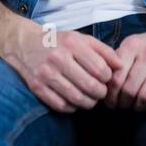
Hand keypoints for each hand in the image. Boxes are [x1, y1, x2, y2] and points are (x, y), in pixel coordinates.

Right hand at [5, 21, 123, 113]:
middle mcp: (58, 58)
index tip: (106, 78)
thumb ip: (104, 50)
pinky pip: (62, 106)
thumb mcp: (81, 38)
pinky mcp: (37, 87)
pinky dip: (73, 107)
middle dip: (101, 93)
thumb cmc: (58, 42)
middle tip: (101, 92)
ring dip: (89, 102)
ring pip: (77, 99)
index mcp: (72, 43)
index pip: (100, 69)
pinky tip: (75, 100)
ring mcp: (46, 74)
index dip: (108, 78)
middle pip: (90, 86)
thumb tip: (121, 66)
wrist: (24, 44)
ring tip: (91, 98)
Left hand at [105, 27, 145, 110]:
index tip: (110, 102)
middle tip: (122, 106)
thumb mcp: (132, 45)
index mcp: (132, 45)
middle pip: (129, 89)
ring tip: (136, 105)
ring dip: (139, 106)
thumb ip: (117, 61)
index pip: (116, 77)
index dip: (110, 95)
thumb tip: (102, 85)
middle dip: (123, 103)